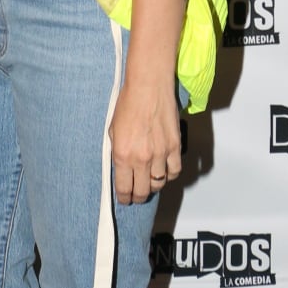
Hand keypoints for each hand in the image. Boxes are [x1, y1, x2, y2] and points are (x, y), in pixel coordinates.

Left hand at [109, 80, 180, 205]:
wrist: (148, 87)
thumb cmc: (128, 104)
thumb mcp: (112, 130)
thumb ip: (117, 151)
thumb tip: (120, 167)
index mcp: (122, 154)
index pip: (124, 188)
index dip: (124, 198)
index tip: (125, 199)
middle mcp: (141, 158)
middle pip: (142, 190)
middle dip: (138, 196)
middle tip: (137, 196)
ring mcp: (160, 153)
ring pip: (159, 183)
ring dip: (153, 186)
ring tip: (150, 183)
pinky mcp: (174, 146)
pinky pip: (174, 171)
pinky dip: (169, 175)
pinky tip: (164, 172)